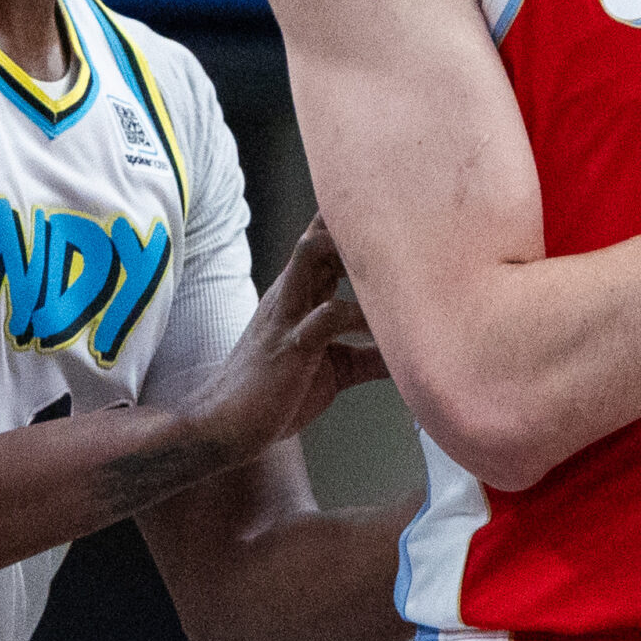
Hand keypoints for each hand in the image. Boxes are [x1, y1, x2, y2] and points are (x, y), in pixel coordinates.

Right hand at [185, 216, 387, 457]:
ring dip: (353, 249)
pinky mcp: (290, 344)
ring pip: (312, 254)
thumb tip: (415, 352)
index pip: (325, 238)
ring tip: (397, 258)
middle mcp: (292, 291)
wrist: (226, 427)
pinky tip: (390, 332)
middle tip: (404, 218)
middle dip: (356, 216)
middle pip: (319, 231)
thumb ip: (371, 354)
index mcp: (301, 292)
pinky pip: (328, 315)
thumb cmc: (276, 393)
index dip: (357, 220)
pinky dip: (362, 317)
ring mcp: (288, 313)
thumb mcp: (335, 368)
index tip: (400, 213)